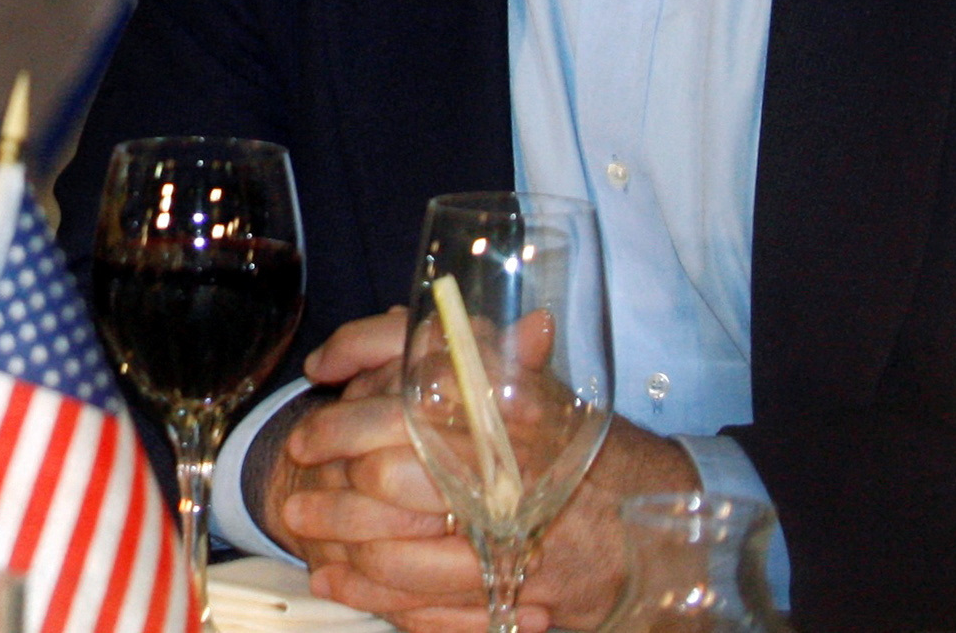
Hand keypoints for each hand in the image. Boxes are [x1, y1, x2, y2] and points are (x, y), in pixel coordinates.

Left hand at [262, 310, 700, 632]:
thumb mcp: (513, 380)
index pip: (397, 419)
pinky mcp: (524, 596)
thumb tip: (347, 347)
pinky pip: (436, 608)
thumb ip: (434, 349)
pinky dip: (382, 600)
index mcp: (499, 416)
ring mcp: (517, 546)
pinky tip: (344, 588)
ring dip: (349, 558)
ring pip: (409, 559)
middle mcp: (507, 479)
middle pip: (393, 491)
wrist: (660, 515)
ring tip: (310, 549)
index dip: (340, 429)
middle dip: (335, 504)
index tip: (304, 436)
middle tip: (295, 504)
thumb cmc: (572, 441)